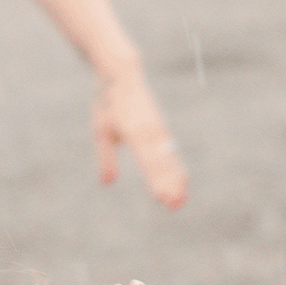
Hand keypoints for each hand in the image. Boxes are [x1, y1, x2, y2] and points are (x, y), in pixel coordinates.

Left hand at [93, 61, 187, 209]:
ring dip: (176, 180)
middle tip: (176, 207)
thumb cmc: (109, 106)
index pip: (147, 162)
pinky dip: (177, 168)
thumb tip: (108, 183)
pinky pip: (171, 152)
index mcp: (133, 133)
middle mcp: (149, 133)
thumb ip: (106, 158)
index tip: (162, 198)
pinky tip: (183, 182)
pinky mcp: (161, 130)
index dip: (156, 181)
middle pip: (162, 164)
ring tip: (181, 200)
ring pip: (169, 159)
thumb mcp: (102, 132)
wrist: (122, 77)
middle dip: (169, 186)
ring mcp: (158, 131)